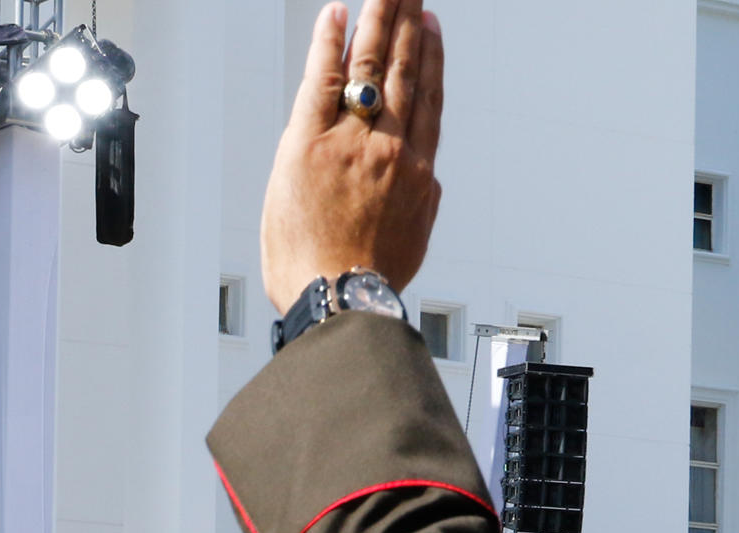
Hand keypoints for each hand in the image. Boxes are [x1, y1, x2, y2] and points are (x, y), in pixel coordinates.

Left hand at [260, 0, 445, 311]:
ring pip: (369, 66)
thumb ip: (421, 203)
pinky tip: (336, 14)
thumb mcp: (413, 241)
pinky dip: (329, 42)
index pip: (426, 100)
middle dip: (407, 22)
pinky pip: (320, 79)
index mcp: (415, 173)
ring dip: (378, 19)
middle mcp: (388, 148)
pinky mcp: (307, 143)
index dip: (430, 59)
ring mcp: (349, 142)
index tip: (430, 29)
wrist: (340, 299)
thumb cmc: (368, 281)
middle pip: (402, 71)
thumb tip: (427, 182)